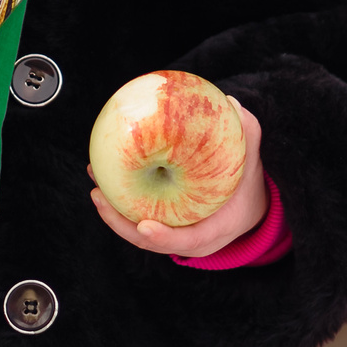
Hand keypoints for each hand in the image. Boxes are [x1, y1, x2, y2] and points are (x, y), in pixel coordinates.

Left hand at [88, 100, 266, 257]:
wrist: (248, 206)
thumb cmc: (248, 183)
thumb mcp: (252, 159)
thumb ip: (246, 134)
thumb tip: (231, 104)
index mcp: (215, 230)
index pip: (189, 240)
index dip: (165, 237)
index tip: (144, 226)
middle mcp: (190, 240)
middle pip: (150, 242)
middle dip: (120, 223)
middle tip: (99, 195)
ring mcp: (175, 235)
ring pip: (138, 233)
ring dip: (112, 213)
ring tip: (94, 185)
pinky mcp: (164, 226)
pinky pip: (137, 219)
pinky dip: (119, 203)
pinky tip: (104, 176)